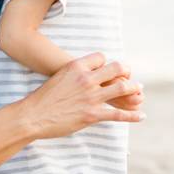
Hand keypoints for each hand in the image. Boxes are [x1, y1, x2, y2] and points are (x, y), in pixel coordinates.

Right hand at [15, 52, 142, 140]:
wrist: (32, 115)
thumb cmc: (44, 98)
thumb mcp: (59, 76)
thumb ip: (75, 73)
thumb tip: (85, 74)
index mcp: (76, 66)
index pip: (101, 57)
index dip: (107, 63)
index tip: (110, 69)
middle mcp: (86, 79)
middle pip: (117, 68)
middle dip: (126, 71)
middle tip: (129, 76)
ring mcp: (91, 97)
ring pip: (123, 88)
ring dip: (134, 89)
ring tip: (139, 92)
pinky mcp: (93, 114)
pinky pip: (119, 114)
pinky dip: (132, 116)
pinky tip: (140, 116)